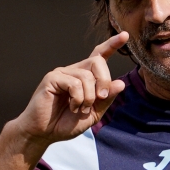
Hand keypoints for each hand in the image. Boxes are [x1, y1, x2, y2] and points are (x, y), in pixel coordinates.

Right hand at [13, 32, 127, 146]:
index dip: (112, 45)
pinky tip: (72, 106)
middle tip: (99, 99)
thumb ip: (106, 99)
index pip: (99, 56)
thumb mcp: (93, 113)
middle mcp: (74, 71)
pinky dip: (78, 98)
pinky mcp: (52, 78)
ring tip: (80, 109)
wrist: (44, 133)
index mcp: (85, 77)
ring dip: (89, 97)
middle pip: (98, 62)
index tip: (125, 35)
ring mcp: (62, 73)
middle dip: (104, 81)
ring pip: (87, 76)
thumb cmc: (66, 122)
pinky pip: (74, 83)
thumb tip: (121, 83)